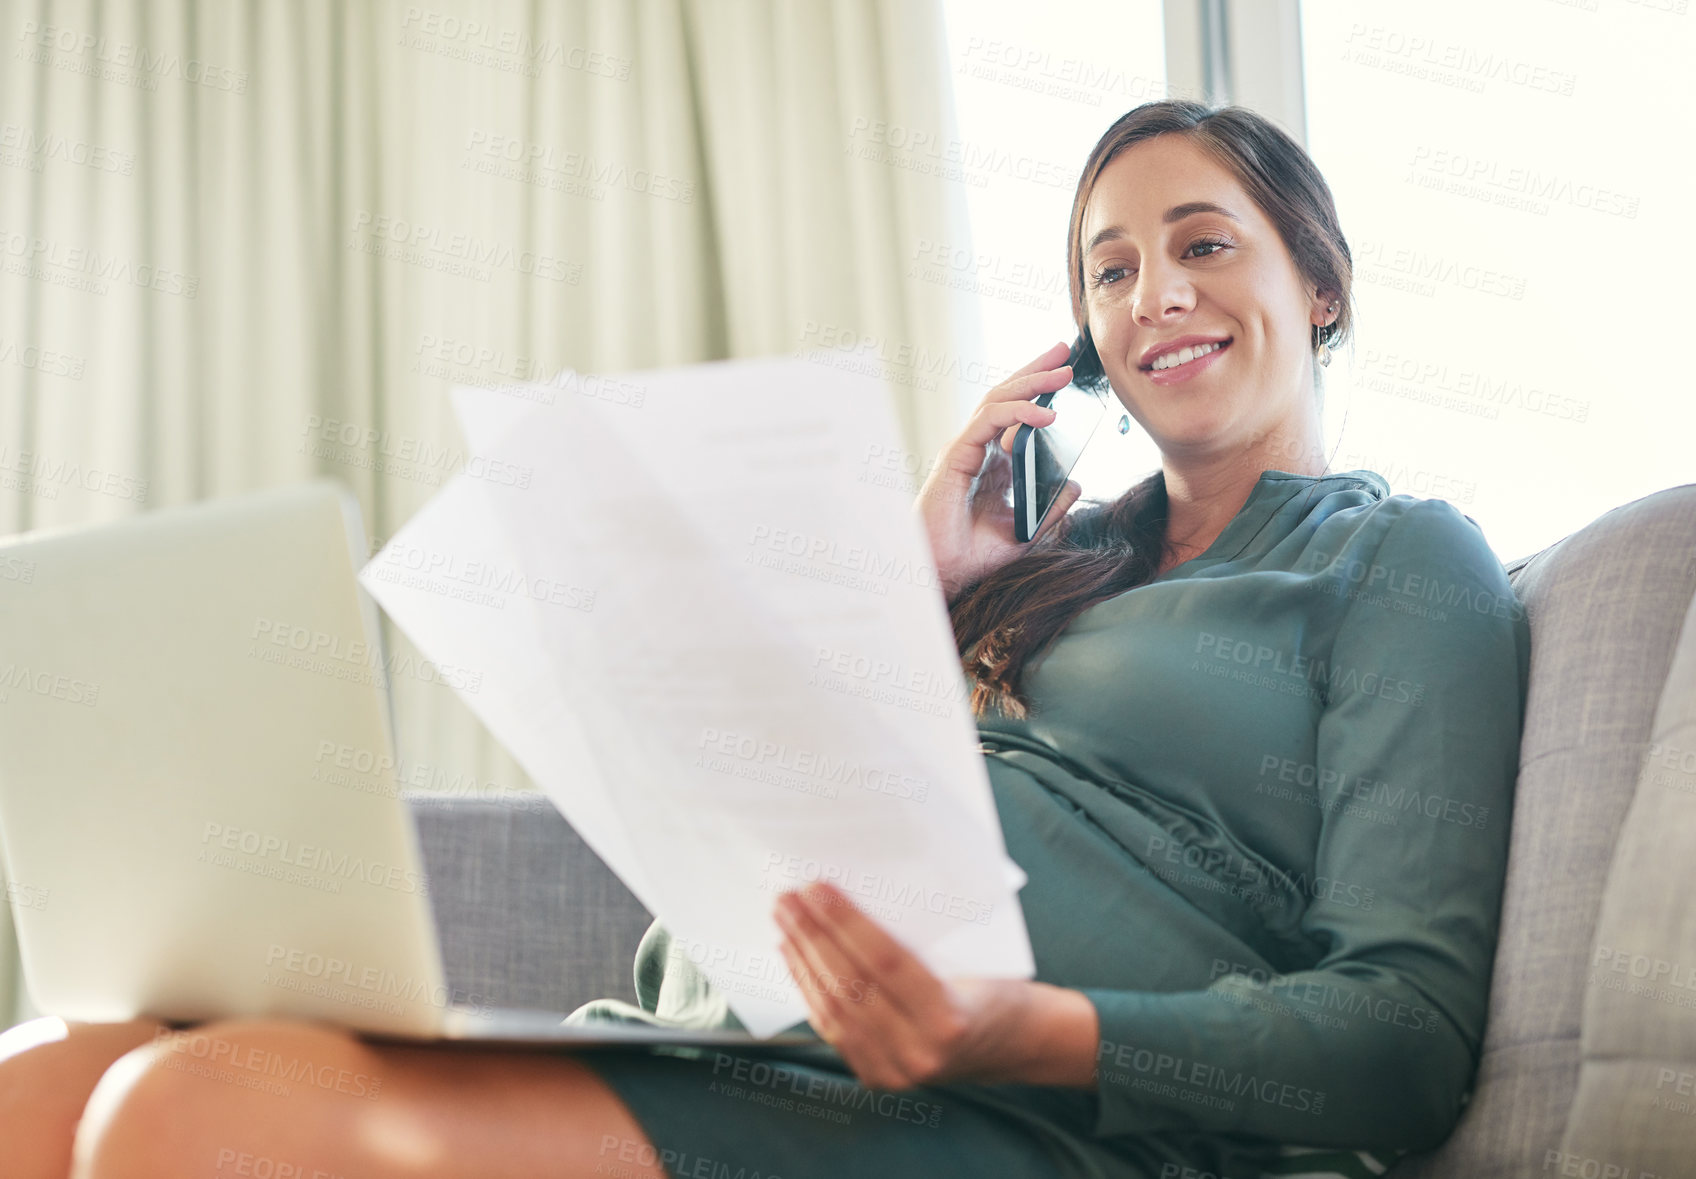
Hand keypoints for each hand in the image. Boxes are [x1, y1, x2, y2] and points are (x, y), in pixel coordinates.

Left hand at [772, 881, 1064, 1089]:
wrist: (1018, 1045)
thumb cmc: (998, 989)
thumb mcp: (973, 958)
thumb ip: (915, 942)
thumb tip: (849, 899)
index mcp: (951, 1018)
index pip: (885, 962)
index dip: (846, 922)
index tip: (817, 887)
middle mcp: (921, 1053)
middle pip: (852, 986)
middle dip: (814, 936)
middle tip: (788, 897)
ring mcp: (896, 1072)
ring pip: (834, 1009)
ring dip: (803, 959)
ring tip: (786, 919)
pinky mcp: (878, 1077)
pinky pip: (833, 1029)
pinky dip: (809, 988)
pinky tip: (794, 955)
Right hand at [914, 341, 1085, 602]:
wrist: (944, 571)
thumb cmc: (974, 553)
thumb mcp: (1026, 528)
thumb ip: (1050, 507)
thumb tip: (1075, 483)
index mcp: (991, 461)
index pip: (1013, 412)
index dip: (1036, 388)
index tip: (1064, 369)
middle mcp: (976, 448)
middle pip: (1004, 395)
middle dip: (1034, 370)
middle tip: (1063, 351)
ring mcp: (965, 449)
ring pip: (996, 400)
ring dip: (1031, 383)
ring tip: (1062, 374)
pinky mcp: (957, 456)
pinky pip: (987, 422)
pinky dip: (1016, 413)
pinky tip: (1045, 414)